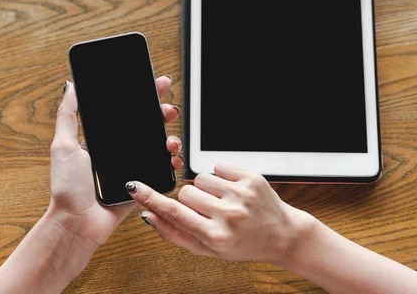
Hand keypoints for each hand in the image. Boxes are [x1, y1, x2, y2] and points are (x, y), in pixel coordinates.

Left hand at [49, 76, 182, 250]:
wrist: (78, 223)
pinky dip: (172, 162)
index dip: (143, 98)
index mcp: (103, 139)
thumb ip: (68, 115)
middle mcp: (119, 151)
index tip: (157, 85)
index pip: (126, 112)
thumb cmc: (67, 188)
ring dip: (170, 138)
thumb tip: (71, 86)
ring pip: (159, 146)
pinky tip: (172, 158)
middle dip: (162, 114)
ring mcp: (132, 167)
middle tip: (169, 110)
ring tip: (170, 139)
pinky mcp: (142, 184)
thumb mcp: (63, 146)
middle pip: (147, 126)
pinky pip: (162, 170)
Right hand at [127, 163, 315, 262]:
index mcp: (215, 236)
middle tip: (209, 211)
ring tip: (223, 201)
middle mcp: (229, 216)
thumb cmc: (243, 244)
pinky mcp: (251, 178)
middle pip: (186, 193)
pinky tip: (233, 190)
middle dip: (191, 200)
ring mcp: (241, 195)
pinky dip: (222, 176)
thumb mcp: (207, 250)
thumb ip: (175, 234)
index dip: (150, 198)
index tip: (134, 187)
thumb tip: (149, 215)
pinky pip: (218, 166)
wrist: (282, 235)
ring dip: (207, 188)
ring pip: (200, 178)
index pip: (174, 212)